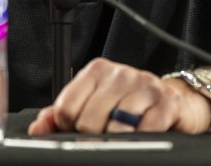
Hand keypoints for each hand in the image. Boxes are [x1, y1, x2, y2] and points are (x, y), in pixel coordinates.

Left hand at [27, 58, 210, 134]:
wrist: (171, 102)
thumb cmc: (128, 103)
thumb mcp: (93, 102)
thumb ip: (61, 114)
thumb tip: (38, 128)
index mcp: (97, 71)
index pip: (66, 107)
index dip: (67, 128)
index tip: (76, 131)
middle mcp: (120, 74)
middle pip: (88, 120)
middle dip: (91, 137)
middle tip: (102, 136)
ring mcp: (145, 86)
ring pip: (115, 127)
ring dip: (115, 140)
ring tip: (120, 136)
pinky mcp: (166, 103)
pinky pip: (145, 131)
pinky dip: (138, 140)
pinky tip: (139, 135)